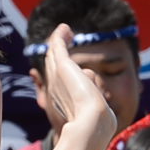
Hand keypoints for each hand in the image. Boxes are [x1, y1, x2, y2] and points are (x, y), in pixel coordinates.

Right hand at [36, 26, 112, 148]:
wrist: (92, 122)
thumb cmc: (97, 122)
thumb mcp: (95, 108)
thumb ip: (93, 93)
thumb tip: (90, 75)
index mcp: (62, 99)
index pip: (59, 79)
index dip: (60, 68)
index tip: (65, 60)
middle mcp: (56, 87)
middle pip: (52, 63)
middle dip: (56, 51)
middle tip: (62, 38)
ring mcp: (57, 76)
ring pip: (53, 52)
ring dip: (57, 40)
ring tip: (64, 30)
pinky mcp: (63, 66)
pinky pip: (58, 45)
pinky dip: (60, 36)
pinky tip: (65, 28)